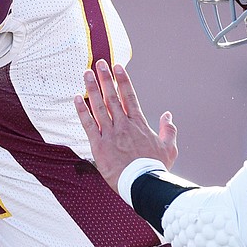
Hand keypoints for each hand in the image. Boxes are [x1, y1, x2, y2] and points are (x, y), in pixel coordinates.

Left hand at [74, 60, 176, 190]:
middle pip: (112, 96)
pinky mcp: (99, 145)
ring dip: (92, 88)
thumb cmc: (156, 168)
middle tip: (99, 63)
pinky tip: (76, 98)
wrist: (143, 183)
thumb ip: (169, 130)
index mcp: (139, 123)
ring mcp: (110, 133)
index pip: (129, 96)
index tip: (118, 67)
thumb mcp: (169, 148)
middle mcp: (123, 124)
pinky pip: (88, 124)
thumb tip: (168, 116)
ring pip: (99, 106)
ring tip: (86, 73)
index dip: (123, 80)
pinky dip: (82, 110)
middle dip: (105, 78)